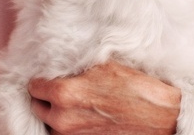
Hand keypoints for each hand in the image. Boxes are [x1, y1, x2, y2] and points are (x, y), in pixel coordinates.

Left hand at [28, 60, 181, 133]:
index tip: (49, 79)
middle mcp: (62, 119)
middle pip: (37, 108)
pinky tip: (83, 117)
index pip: (33, 88)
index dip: (42, 81)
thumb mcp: (101, 65)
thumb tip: (60, 65)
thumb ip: (74, 68)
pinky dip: (69, 127)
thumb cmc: (134, 88)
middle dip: (46, 99)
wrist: (160, 116)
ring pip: (50, 125)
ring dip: (56, 116)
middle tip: (59, 91)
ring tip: (73, 106)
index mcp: (63, 94)